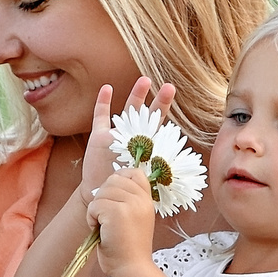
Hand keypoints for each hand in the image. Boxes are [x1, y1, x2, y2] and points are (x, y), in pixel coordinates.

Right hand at [76, 76, 180, 194]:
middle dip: (157, 100)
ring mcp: (115, 135)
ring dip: (135, 96)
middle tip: (168, 86)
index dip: (166, 110)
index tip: (174, 96)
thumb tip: (179, 174)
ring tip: (145, 81)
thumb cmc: (126, 190)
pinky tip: (107, 88)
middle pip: (147, 114)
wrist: (102, 195)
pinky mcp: (98, 138)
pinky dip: (103, 103)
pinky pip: (101, 117)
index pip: (159, 124)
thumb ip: (156, 173)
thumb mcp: (144, 183)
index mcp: (146, 146)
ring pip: (127, 111)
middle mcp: (133, 136)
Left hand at [88, 169, 159, 276]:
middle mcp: (142, 199)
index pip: (134, 172)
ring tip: (103, 226)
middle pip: (113, 179)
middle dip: (102, 196)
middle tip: (105, 218)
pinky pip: (94, 205)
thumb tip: (107, 185)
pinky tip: (99, 231)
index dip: (118, 179)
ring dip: (96, 209)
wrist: (132, 268)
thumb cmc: (128, 248)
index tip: (112, 199)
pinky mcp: (118, 212)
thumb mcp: (134, 218)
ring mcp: (131, 204)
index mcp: (147, 200)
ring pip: (101, 192)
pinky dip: (91, 218)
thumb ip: (127, 200)